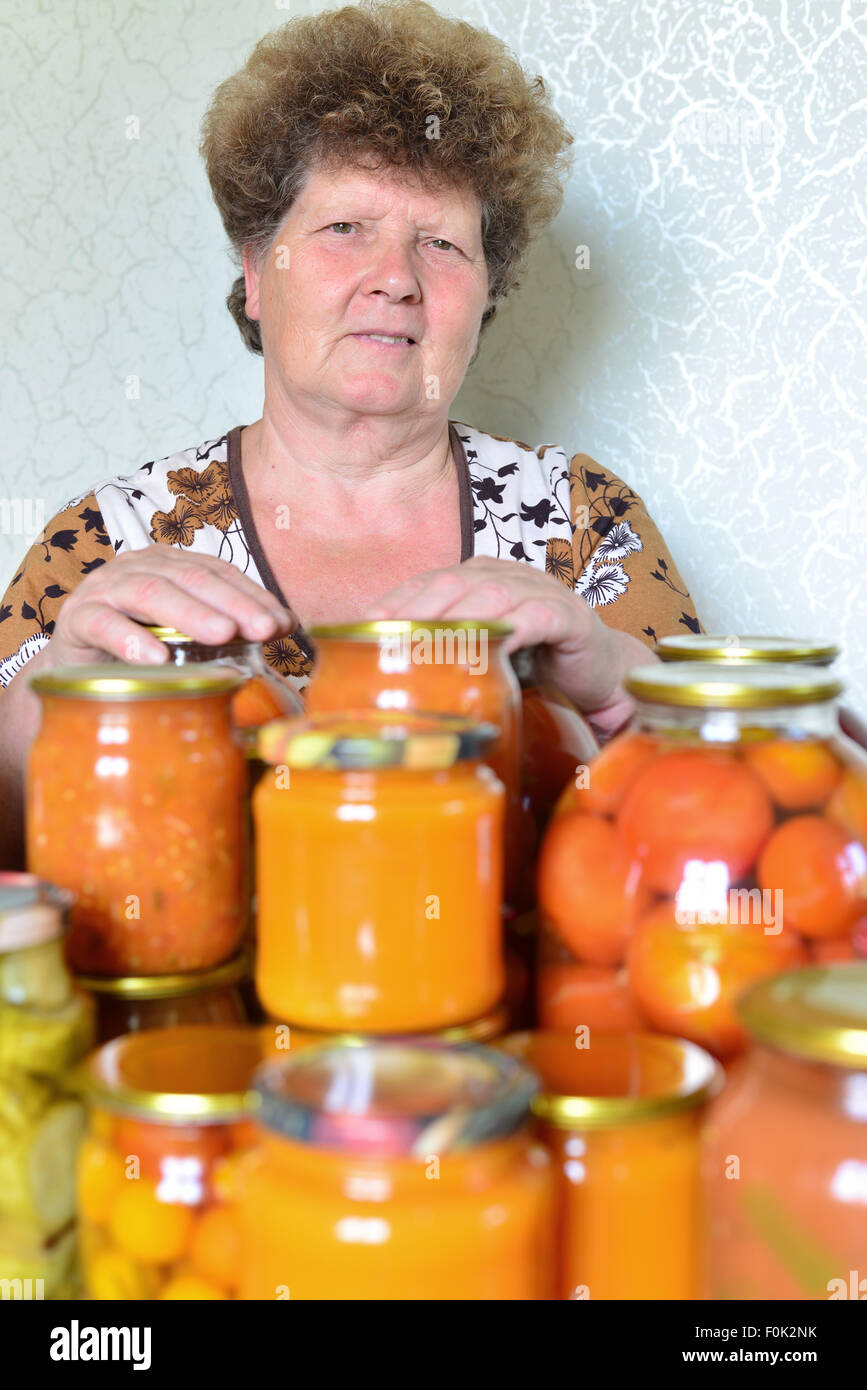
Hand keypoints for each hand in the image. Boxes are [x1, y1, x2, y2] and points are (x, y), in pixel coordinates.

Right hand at [48, 546, 294, 665]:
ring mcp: (105, 589)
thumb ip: (228, 629)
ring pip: (150, 593)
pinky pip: (103, 624)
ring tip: (223, 636)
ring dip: (190, 614)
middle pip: (191, 578)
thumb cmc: (140, 648)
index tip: (284, 624)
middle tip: (264, 629)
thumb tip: (284, 628)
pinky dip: (131, 639)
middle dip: (232, 603)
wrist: (77, 669)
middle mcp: (138, 567)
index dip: (253, 595)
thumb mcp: (187, 637)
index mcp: (170, 565)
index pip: (218, 572)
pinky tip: (157, 657)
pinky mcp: (76, 619)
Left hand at [365, 555, 645, 723]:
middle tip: (386, 641)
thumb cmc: (532, 668)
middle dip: (415, 610)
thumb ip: (441, 655)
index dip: (394, 603)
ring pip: (490, 595)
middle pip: (452, 583)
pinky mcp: (571, 617)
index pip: (427, 583)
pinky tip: (492, 646)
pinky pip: (537, 617)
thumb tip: (379, 677)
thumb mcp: (478, 657)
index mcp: (479, 577)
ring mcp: (540, 592)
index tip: (361, 630)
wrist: (599, 678)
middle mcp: (507, 576)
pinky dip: (513, 628)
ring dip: (455, 619)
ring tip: (426, 645)